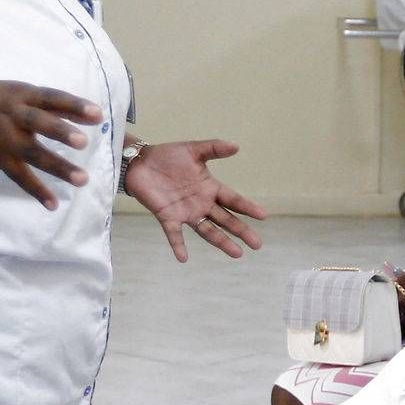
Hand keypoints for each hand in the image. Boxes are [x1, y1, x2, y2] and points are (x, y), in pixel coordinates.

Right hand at [0, 81, 103, 208]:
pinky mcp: (0, 159)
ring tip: (82, 179)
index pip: (51, 98)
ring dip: (57, 166)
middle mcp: (13, 116)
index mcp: (23, 95)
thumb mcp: (25, 94)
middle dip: (60, 132)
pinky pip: (18, 176)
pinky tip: (53, 204)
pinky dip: (35, 190)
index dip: (74, 105)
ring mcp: (5, 139)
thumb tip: (96, 117)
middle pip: (38, 123)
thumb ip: (60, 106)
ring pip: (31, 153)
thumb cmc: (1, 101)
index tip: (98, 114)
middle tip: (83, 143)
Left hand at [126, 139, 267, 260]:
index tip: (263, 215)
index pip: (233, 200)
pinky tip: (183, 258)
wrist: (141, 162)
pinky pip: (174, 234)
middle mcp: (201, 203)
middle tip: (257, 244)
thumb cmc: (168, 156)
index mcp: (210, 188)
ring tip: (237, 254)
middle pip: (226, 220)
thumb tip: (237, 146)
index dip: (247, 207)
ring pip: (207, 230)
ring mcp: (186, 212)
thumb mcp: (194, 150)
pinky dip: (178, 245)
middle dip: (241, 231)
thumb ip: (214, 148)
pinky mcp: (167, 217)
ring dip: (221, 242)